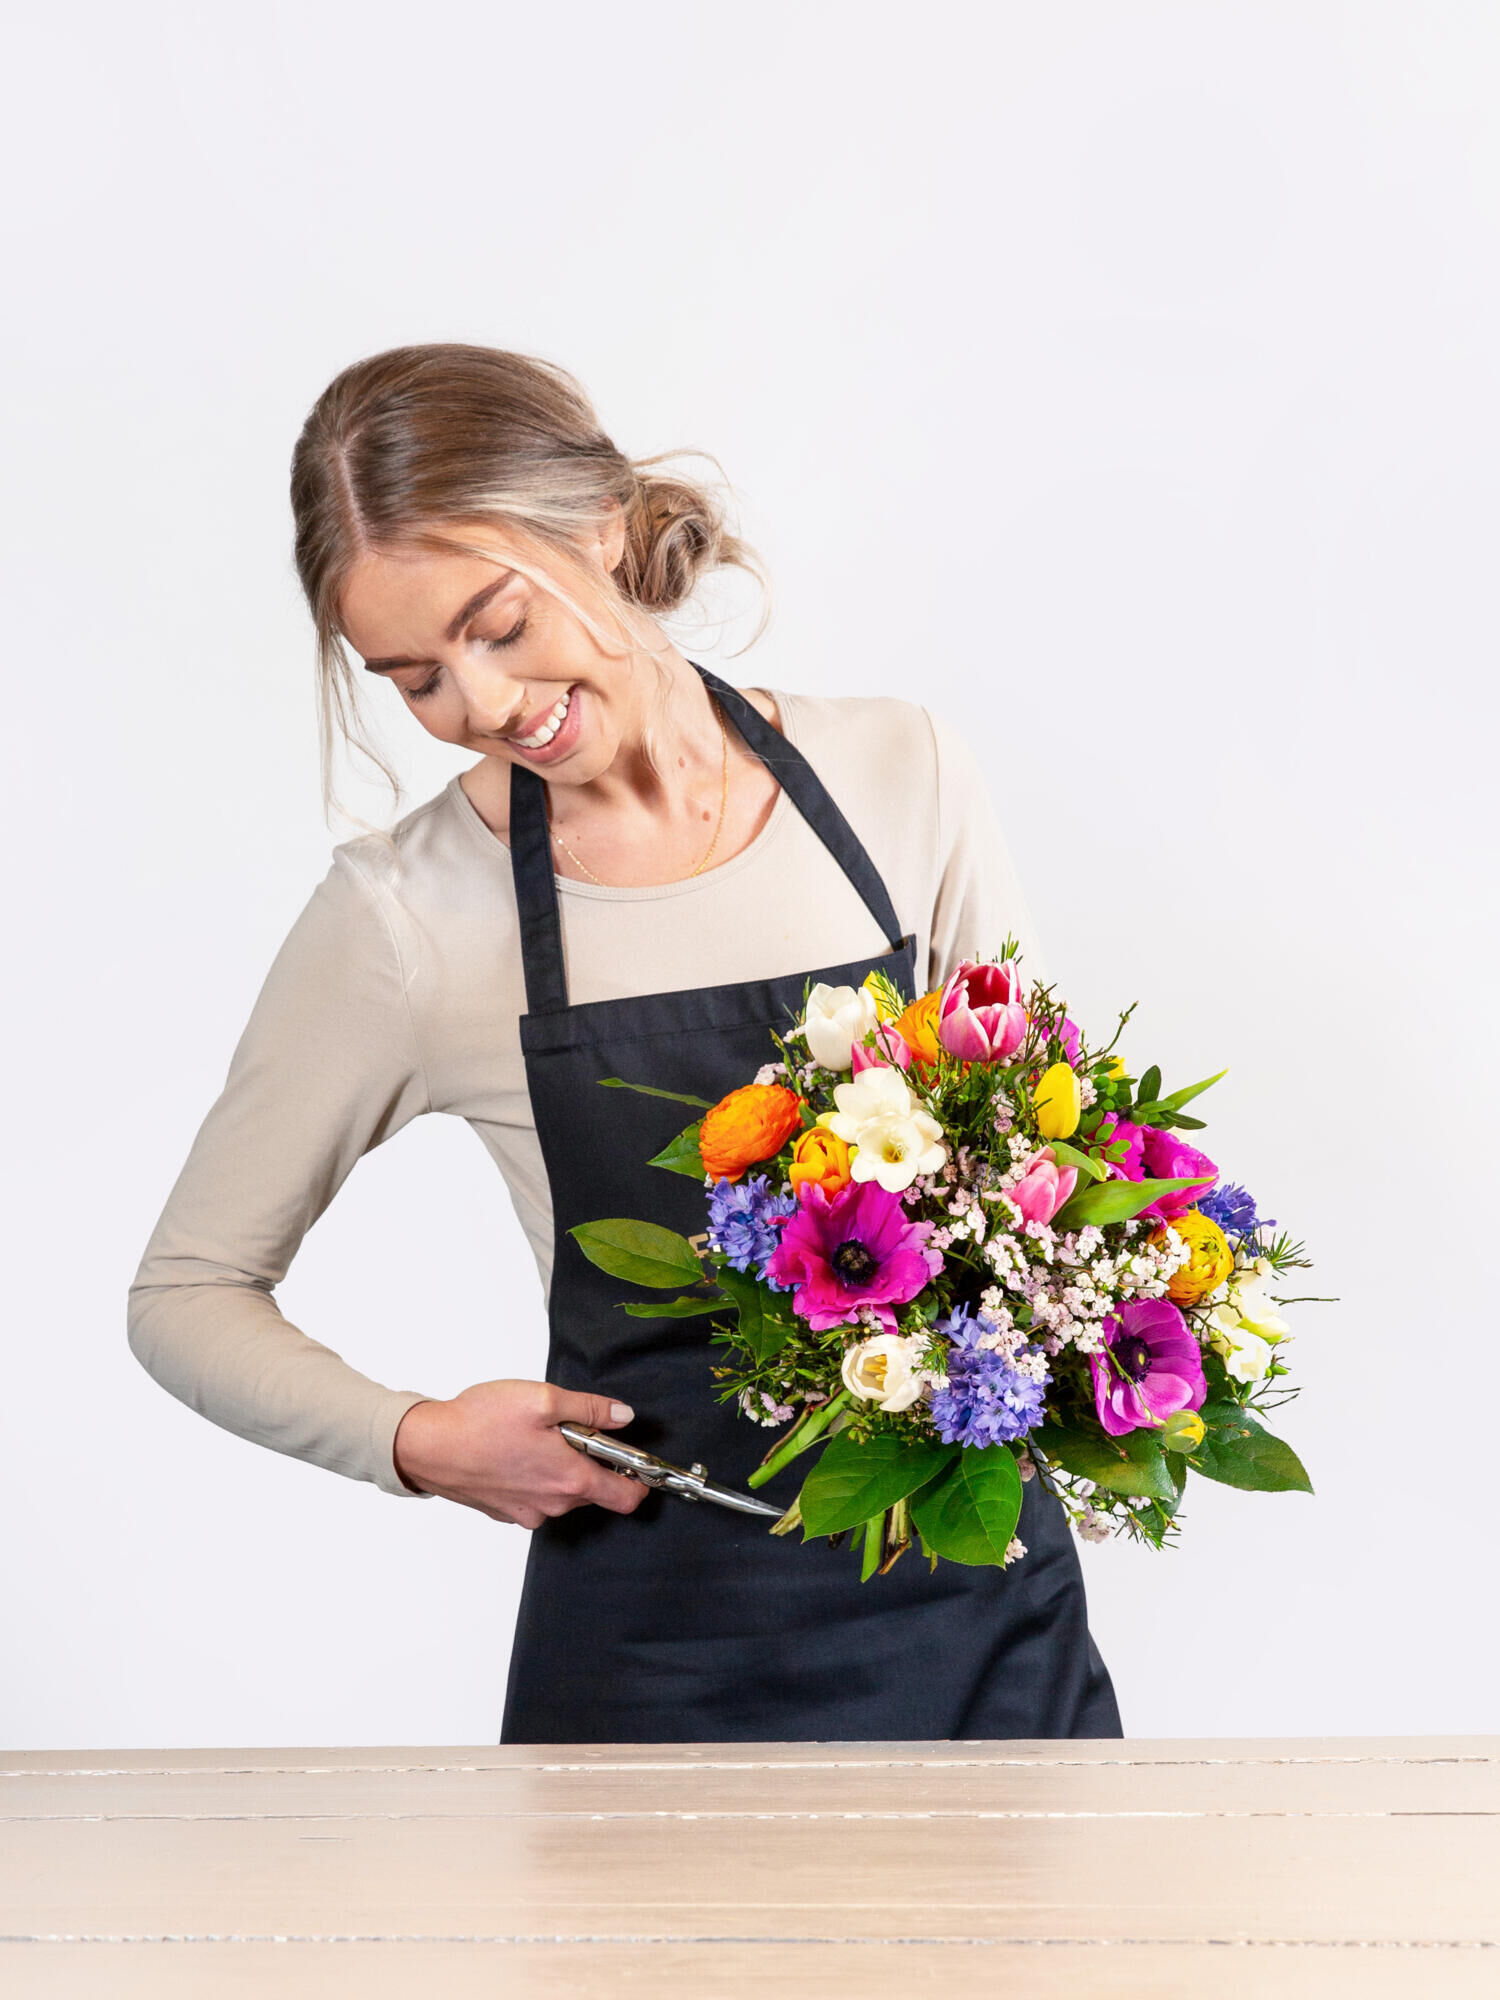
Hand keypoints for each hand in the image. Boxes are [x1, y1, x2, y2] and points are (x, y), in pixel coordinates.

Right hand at [391, 1379, 649, 1527]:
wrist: (428, 1447)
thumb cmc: (481, 1422)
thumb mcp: (543, 1400)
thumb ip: (590, 1409)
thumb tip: (623, 1416)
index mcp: (571, 1480)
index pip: (627, 1498)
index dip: (639, 1479)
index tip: (634, 1459)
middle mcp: (553, 1505)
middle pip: (594, 1491)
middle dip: (590, 1461)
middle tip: (567, 1428)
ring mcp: (528, 1513)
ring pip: (563, 1493)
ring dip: (560, 1468)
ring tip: (533, 1436)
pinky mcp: (506, 1512)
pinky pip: (536, 1496)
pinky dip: (534, 1477)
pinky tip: (514, 1452)